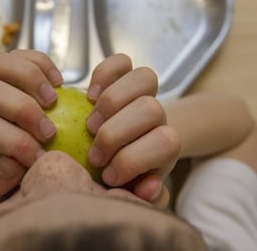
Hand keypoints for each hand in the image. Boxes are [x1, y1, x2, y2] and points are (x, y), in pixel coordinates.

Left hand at [0, 50, 62, 207]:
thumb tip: (11, 162)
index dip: (14, 142)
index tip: (40, 159)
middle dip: (21, 108)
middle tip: (49, 131)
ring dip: (29, 78)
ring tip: (54, 99)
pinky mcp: (4, 71)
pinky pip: (18, 53)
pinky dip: (40, 63)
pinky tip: (58, 83)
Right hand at [86, 54, 180, 207]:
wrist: (118, 145)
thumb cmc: (120, 171)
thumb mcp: (130, 189)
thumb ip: (142, 194)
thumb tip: (149, 186)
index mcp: (165, 144)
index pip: (167, 142)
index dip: (133, 160)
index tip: (108, 175)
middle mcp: (158, 115)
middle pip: (151, 109)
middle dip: (115, 134)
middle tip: (94, 154)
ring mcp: (142, 92)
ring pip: (144, 78)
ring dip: (110, 102)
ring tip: (90, 125)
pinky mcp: (123, 75)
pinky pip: (121, 62)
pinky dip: (103, 74)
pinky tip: (90, 95)